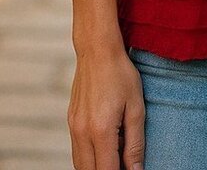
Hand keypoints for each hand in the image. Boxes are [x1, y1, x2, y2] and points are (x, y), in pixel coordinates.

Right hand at [68, 45, 145, 169]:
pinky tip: (107, 144)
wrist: (97, 50)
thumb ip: (135, 143)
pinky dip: (90, 156)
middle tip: (125, 163)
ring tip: (117, 155)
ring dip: (97, 166)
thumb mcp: (136, 107)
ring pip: (80, 164)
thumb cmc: (121, 74)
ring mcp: (73, 127)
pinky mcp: (70, 121)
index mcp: (100, 130)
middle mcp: (81, 132)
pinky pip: (77, 150)